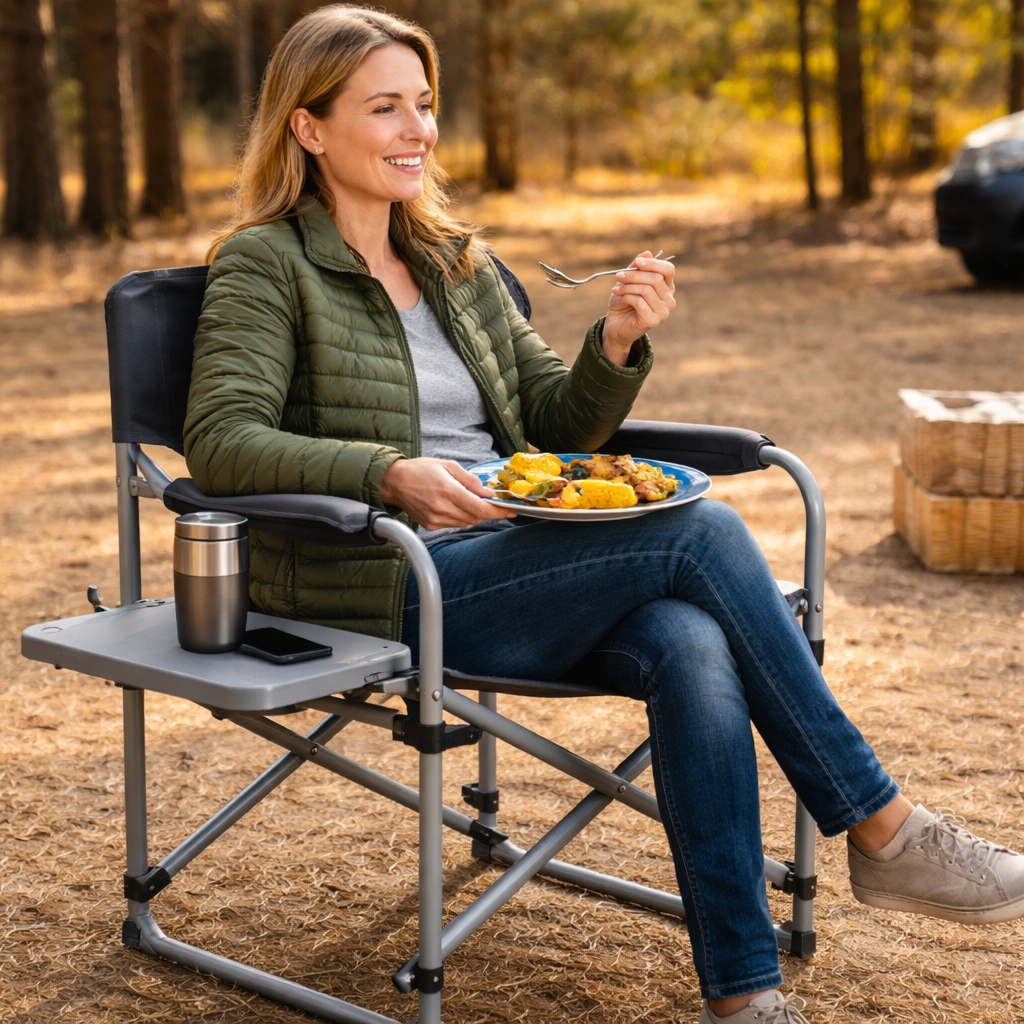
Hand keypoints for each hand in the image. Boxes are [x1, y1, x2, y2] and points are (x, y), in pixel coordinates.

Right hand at [379, 458, 515, 529]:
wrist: (395, 482)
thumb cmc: (421, 470)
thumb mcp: (448, 466)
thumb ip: (469, 480)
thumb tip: (487, 492)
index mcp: (448, 490)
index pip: (480, 508)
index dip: (498, 512)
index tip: (511, 511)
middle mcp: (442, 507)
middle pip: (476, 517)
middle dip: (488, 512)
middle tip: (493, 504)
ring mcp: (435, 519)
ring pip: (466, 522)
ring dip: (474, 514)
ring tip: (469, 501)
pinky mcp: (430, 525)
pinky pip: (454, 524)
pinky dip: (461, 517)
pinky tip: (455, 506)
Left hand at [602, 250, 676, 365]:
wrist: (616, 326)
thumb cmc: (624, 302)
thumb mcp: (629, 281)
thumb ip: (638, 268)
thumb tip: (647, 252)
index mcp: (667, 288)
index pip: (668, 270)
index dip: (653, 263)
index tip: (636, 262)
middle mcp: (669, 300)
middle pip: (656, 278)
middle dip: (634, 275)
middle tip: (619, 276)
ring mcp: (663, 312)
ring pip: (647, 290)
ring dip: (628, 287)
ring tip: (615, 289)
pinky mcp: (653, 321)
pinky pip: (639, 302)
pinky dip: (626, 297)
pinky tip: (619, 298)